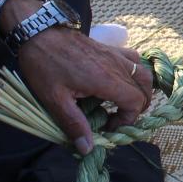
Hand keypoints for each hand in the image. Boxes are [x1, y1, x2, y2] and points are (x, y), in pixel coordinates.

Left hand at [19, 26, 153, 152]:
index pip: (135, 103)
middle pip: (144, 91)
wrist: (38, 33)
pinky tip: (120, 80)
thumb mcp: (55, 99)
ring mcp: (115, 54)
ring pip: (143, 74)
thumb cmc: (44, 65)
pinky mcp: (110, 48)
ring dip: (140, 91)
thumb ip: (74, 124)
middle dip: (134, 109)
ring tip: (123, 102)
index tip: (108, 126)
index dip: (127, 120)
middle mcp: (117, 66)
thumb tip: (88, 148)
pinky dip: (135, 72)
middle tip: (115, 118)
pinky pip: (135, 60)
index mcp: (106, 80)